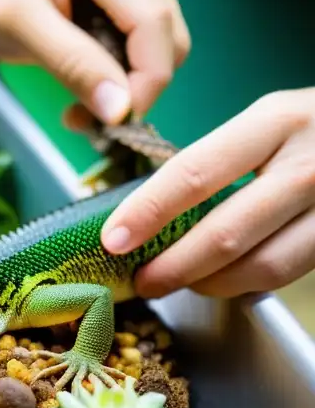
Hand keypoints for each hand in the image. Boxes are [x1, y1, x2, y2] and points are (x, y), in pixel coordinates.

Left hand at [0, 0, 190, 123]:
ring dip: (125, 82)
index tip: (111, 125)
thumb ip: (70, 63)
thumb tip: (122, 110)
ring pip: (161, 42)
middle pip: (166, 36)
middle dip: (132, 86)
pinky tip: (82, 76)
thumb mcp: (11, 23)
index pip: (155, 23)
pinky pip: (145, 39)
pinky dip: (119, 69)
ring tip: (74, 100)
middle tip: (79, 118)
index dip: (145, 82)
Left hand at [100, 88, 314, 298]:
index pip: (194, 173)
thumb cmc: (308, 130)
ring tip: (178, 282)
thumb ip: (210, 159)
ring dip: (209, 284)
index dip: (148, 212)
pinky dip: (245, 284)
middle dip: (174, 266)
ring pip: (261, 266)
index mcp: (274, 123)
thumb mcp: (263, 123)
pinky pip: (287, 274)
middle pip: (226, 232)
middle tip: (142, 282)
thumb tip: (136, 205)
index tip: (113, 240)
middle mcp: (307, 165)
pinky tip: (222, 279)